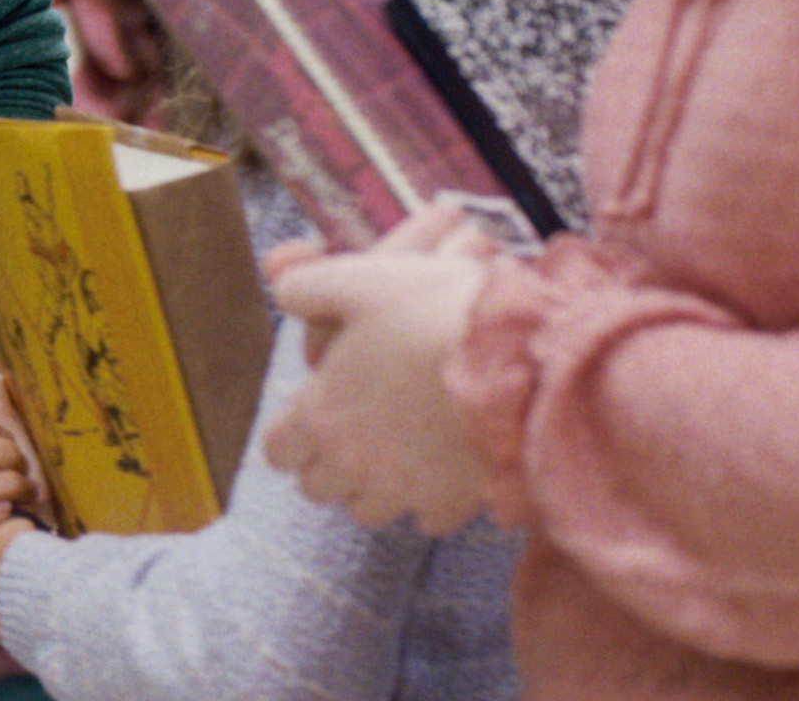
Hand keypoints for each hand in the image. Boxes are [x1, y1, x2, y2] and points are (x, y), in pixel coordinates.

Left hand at [263, 206, 500, 529]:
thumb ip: (306, 286)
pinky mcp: (451, 504)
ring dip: (374, 486)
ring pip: (367, 511)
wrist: (521, 358)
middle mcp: (353, 465)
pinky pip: (426, 519)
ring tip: (399, 452)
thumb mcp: (359, 280)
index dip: (291, 434)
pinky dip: (429, 500)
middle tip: (355, 430)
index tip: (313, 415)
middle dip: (328, 463)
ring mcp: (403, 491)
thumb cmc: (434, 312)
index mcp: (321, 415)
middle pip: (318, 487)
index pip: (278, 452)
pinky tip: (444, 468)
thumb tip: (283, 292)